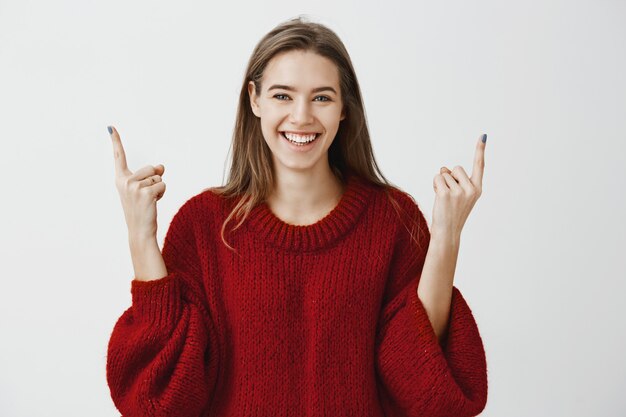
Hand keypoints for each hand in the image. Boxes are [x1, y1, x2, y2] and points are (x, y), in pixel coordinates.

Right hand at [108, 125, 165, 241]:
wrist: (139, 231)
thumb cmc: (142, 210)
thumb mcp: (144, 189)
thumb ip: (151, 175)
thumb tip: (162, 166)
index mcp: (121, 179)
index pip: (118, 157)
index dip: (116, 141)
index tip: (111, 127)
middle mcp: (125, 181)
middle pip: (152, 168)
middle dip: (155, 180)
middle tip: (147, 197)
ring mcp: (134, 187)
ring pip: (158, 176)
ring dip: (159, 188)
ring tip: (149, 201)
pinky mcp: (145, 193)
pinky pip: (162, 184)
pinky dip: (162, 193)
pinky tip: (153, 204)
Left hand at [431, 133, 485, 240]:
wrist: (448, 232)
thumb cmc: (452, 213)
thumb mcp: (458, 196)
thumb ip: (455, 181)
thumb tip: (444, 168)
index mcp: (477, 189)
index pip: (479, 166)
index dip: (480, 150)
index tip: (483, 136)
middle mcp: (471, 189)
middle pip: (456, 168)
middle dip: (449, 177)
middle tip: (449, 195)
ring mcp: (460, 192)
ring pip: (445, 174)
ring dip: (441, 183)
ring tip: (444, 199)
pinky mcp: (447, 194)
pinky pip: (437, 178)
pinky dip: (435, 185)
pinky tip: (439, 198)